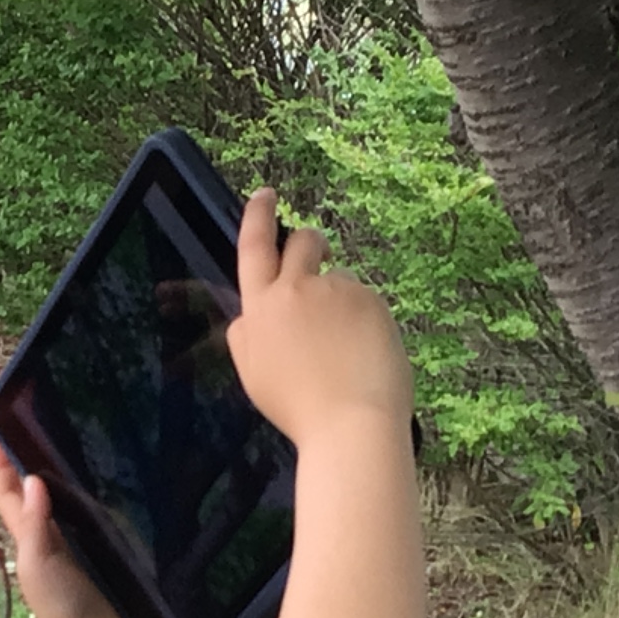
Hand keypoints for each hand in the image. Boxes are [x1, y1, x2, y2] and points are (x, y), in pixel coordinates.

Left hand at [0, 439, 138, 617]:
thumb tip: (33, 480)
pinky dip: (109, 492)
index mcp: (31, 536)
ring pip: (75, 496)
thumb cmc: (65, 611)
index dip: (1, 461)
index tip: (2, 426)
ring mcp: (85, 540)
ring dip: (75, 469)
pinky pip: (107, 512)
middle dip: (40, 453)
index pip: (9, 491)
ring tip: (86, 432)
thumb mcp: (38, 567)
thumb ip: (34, 526)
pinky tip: (123, 471)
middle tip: (51, 415)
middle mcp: (56, 533)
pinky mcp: (113, 547)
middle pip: (42, 485)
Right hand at [223, 190, 410, 445]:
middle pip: (302, 242)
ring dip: (339, 300)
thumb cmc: (300, 409)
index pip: (253, 246)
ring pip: (338, 279)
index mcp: (261, 307)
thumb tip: (247, 315)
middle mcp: (297, 289)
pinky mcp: (372, 301)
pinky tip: (364, 353)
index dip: (257, 215)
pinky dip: (364, 320)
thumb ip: (246, 337)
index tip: (266, 194)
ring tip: (344, 348)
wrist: (351, 423)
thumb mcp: (254, 374)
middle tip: (315, 255)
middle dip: (308, 242)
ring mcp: (338, 292)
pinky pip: (366, 300)